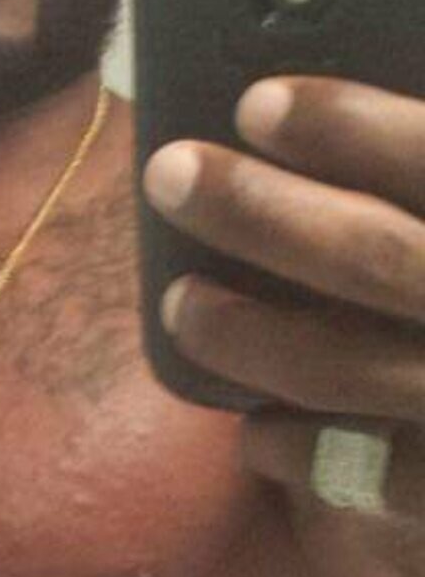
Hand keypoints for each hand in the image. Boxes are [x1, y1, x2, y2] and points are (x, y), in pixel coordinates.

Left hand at [142, 76, 424, 576]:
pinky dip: (300, 448)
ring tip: (183, 306)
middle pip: (384, 256)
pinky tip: (256, 433)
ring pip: (360, 365)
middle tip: (174, 176)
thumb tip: (298, 138)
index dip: (360, 127)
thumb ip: (407, 216)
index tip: (260, 102)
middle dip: (268, 212)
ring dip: (255, 332)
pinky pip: (375, 473)